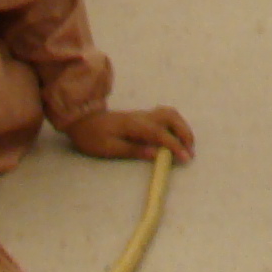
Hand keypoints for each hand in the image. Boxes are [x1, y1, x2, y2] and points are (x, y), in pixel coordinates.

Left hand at [68, 105, 194, 162]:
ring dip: (182, 126)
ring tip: (186, 144)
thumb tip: (156, 154)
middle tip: (190, 151)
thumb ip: (133, 150)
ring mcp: (142, 114)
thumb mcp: (109, 148)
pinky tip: (174, 136)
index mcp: (134, 124)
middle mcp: (142, 116)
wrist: (81, 120)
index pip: (161, 133)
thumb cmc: (92, 137)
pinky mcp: (141, 116)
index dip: (175, 145)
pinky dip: (175, 124)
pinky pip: (164, 116)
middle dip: (185, 132)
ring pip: (169, 113)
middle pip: (171, 117)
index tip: (185, 158)